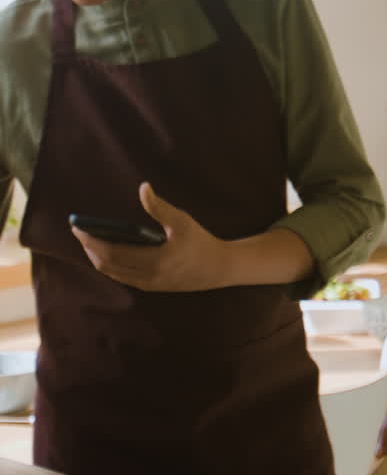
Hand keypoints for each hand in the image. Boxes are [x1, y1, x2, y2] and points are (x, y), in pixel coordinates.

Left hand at [70, 182, 233, 291]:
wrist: (220, 268)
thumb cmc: (201, 241)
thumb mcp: (181, 220)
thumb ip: (159, 206)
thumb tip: (142, 187)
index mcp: (155, 261)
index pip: (112, 253)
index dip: (92, 241)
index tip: (78, 228)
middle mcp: (149, 277)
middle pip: (108, 266)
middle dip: (90, 249)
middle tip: (80, 232)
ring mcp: (150, 285)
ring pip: (114, 274)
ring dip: (99, 258)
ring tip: (90, 241)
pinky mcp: (153, 287)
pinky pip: (124, 277)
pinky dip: (111, 266)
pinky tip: (108, 252)